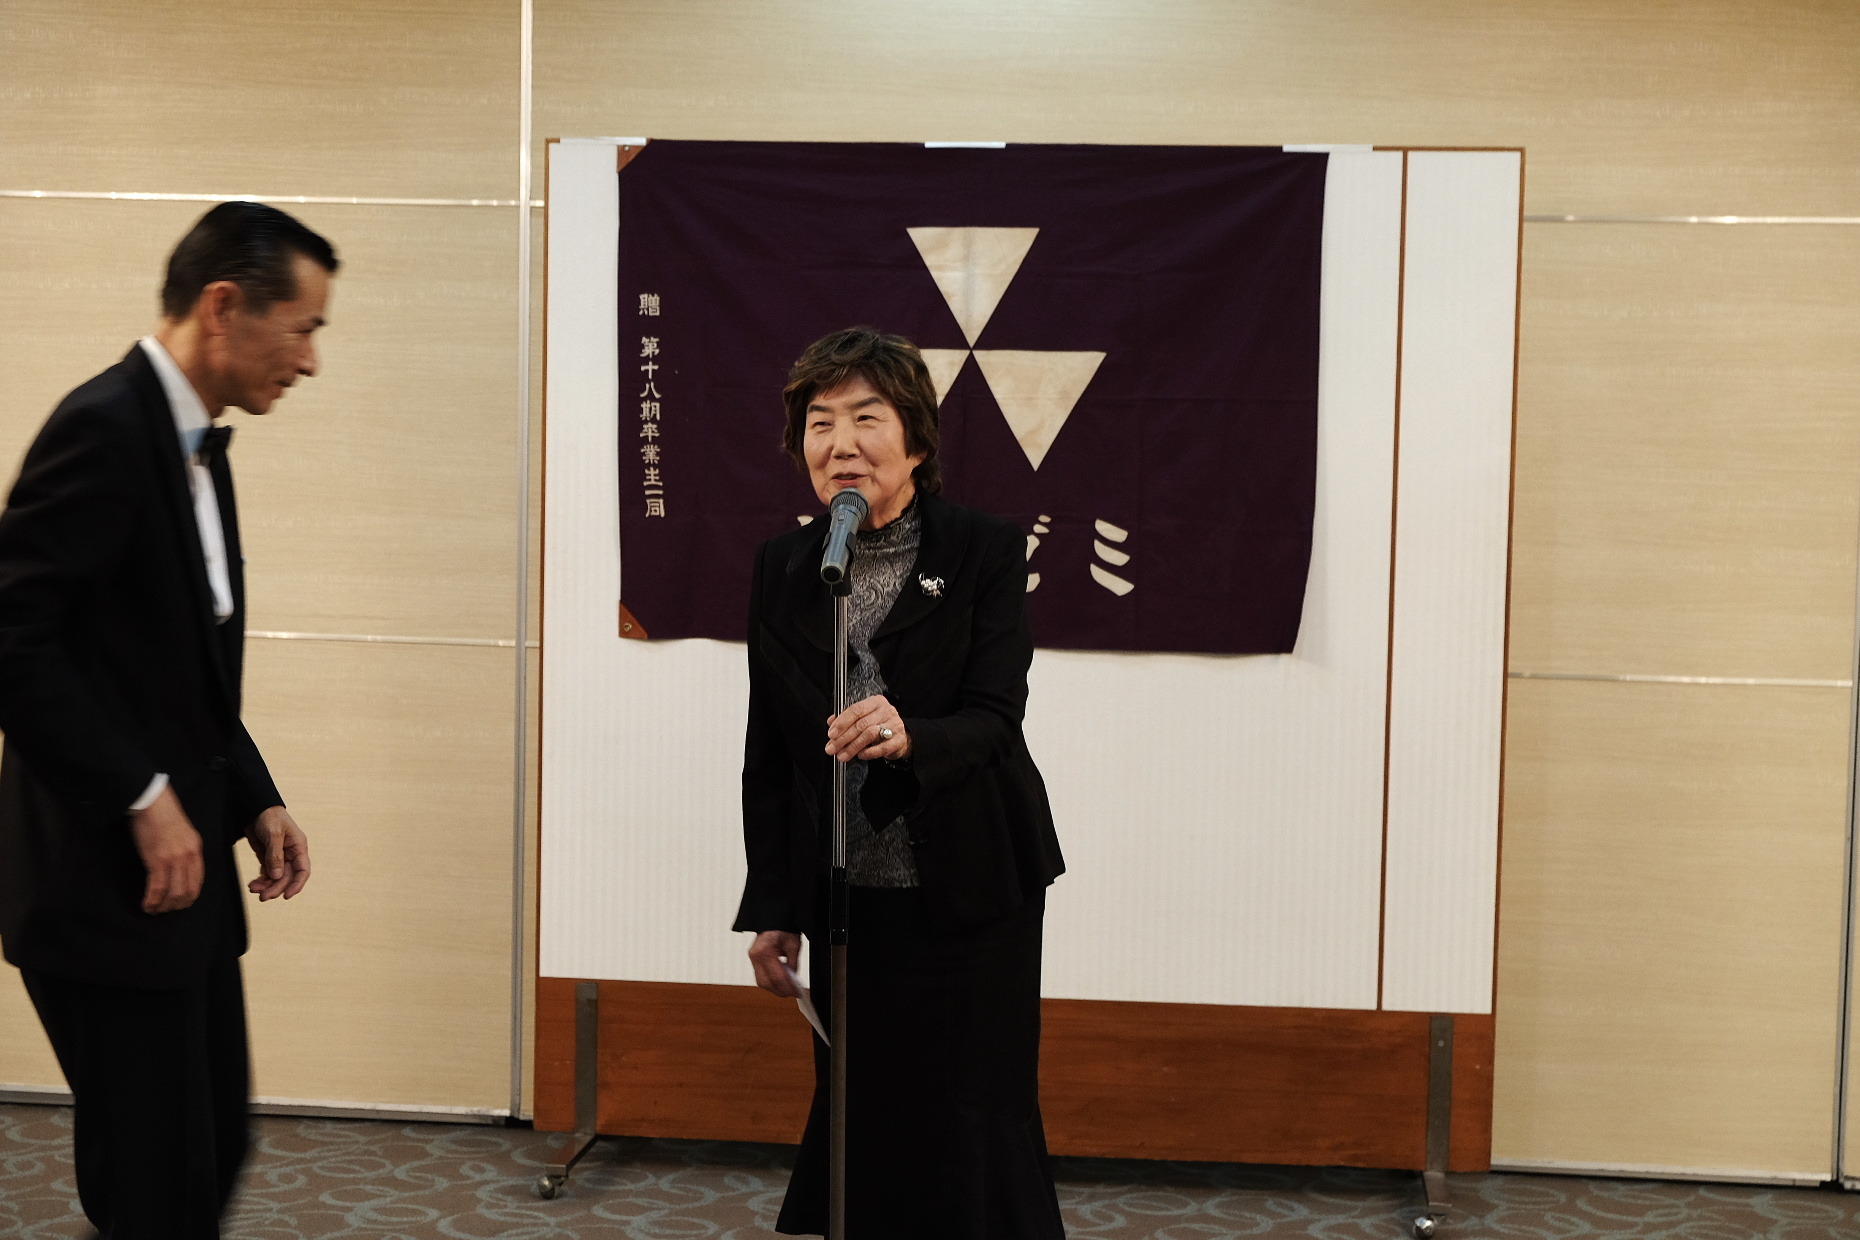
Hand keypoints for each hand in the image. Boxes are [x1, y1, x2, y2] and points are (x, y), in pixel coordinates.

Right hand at [132, 786, 202, 914]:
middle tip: (166, 910)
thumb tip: (180, 869)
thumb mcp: (183, 834)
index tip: (181, 903)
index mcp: (196, 850)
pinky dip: (152, 900)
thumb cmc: (164, 816)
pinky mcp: (157, 860)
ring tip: (154, 910)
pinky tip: (146, 905)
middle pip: (188, 890)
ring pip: (173, 893)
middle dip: (177, 905)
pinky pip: (157, 887)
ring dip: (163, 906)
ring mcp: (174, 859)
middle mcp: (188, 857)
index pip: (198, 881)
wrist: (153, 803)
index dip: (190, 896)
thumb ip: (185, 851)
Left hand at [245, 806, 311, 900]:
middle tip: (263, 897)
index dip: (297, 885)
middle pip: (287, 877)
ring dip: (267, 886)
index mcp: (298, 847)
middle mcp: (291, 854)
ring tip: (255, 890)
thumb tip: (276, 876)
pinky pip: (266, 873)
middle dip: (276, 888)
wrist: (255, 808)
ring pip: (276, 877)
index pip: (303, 871)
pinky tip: (253, 885)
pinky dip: (261, 881)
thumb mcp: (273, 834)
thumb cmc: (269, 816)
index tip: (287, 896)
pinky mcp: (267, 857)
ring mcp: (279, 856)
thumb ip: (275, 855)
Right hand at [748, 931, 802, 997]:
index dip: (788, 988)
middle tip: (793, 992)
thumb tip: (794, 980)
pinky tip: (780, 981)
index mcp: (764, 950)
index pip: (776, 977)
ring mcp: (752, 958)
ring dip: (775, 988)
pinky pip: (760, 976)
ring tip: (788, 987)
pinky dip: (771, 981)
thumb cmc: (782, 927)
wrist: (773, 919)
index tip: (797, 992)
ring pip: (761, 983)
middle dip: (780, 991)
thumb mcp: (794, 944)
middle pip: (766, 983)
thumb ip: (793, 964)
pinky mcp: (754, 960)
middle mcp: (755, 956)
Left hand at [825, 694, 909, 762]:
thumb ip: (847, 719)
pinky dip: (869, 753)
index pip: (856, 710)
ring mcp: (895, 724)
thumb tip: (831, 722)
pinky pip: (883, 747)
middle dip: (843, 738)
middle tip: (833, 748)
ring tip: (843, 755)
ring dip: (853, 747)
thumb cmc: (879, 726)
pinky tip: (861, 755)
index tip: (831, 734)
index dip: (842, 722)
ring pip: (870, 734)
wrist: (899, 736)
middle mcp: (886, 711)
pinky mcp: (900, 739)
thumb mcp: (863, 719)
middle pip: (861, 724)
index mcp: (875, 702)